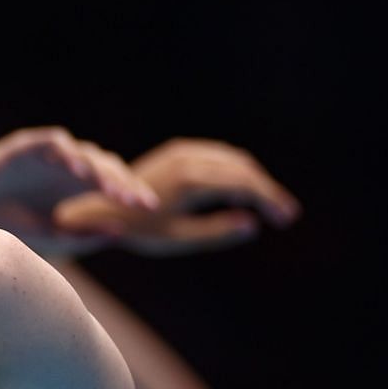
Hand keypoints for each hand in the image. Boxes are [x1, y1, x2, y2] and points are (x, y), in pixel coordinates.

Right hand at [0, 127, 159, 250]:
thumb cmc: (5, 223)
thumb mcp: (51, 238)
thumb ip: (83, 237)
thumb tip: (120, 231)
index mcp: (75, 185)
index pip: (112, 184)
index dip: (132, 193)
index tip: (150, 209)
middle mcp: (67, 166)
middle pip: (106, 166)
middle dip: (123, 183)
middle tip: (137, 201)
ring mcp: (49, 154)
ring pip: (85, 153)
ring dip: (101, 171)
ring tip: (111, 191)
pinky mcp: (28, 145)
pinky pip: (55, 143)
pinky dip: (69, 154)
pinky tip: (80, 172)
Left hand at [54, 138, 300, 255]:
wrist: (102, 206)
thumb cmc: (138, 230)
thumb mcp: (178, 238)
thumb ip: (216, 231)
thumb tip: (253, 225)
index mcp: (189, 180)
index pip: (242, 183)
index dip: (268, 199)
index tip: (285, 217)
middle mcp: (188, 158)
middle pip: (243, 168)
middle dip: (267, 191)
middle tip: (286, 216)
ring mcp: (184, 150)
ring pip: (234, 159)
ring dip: (256, 180)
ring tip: (272, 208)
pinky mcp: (180, 150)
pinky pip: (220, 157)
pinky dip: (239, 173)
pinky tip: (247, 197)